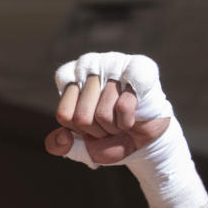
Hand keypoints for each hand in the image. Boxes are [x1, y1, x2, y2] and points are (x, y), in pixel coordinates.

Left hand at [44, 74, 168, 164]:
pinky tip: (133, 114)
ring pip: (102, 115)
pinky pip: (123, 108)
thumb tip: (62, 137)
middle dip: (98, 131)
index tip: (91, 124)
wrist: (146, 135)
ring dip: (114, 128)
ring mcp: (112, 63)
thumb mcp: (81, 144)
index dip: (80, 130)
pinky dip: (127, 122)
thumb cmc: (111, 134)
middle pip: (82, 117)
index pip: (64, 115)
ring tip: (120, 119)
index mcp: (68, 77)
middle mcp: (87, 64)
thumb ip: (60, 145)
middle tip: (109, 124)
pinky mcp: (137, 69)